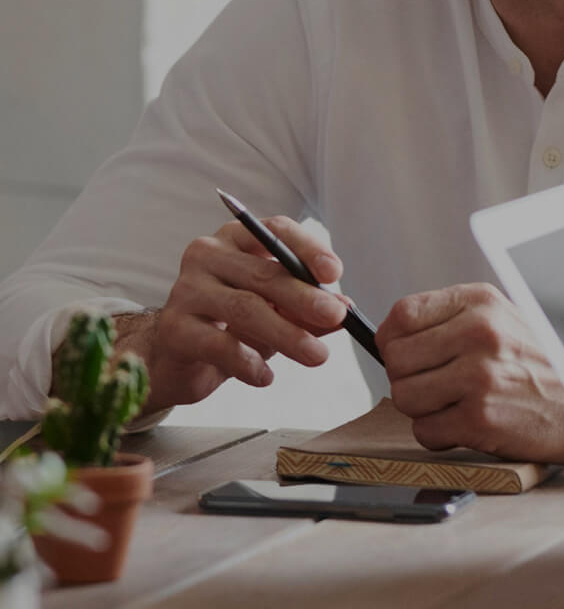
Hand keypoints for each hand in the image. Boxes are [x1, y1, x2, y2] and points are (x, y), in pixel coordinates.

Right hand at [123, 217, 348, 413]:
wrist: (177, 358)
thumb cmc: (233, 326)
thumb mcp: (277, 313)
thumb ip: (308, 310)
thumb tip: (345, 309)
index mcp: (237, 240)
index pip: (275, 231)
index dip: (308, 248)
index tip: (334, 273)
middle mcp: (208, 255)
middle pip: (264, 273)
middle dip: (305, 297)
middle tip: (337, 317)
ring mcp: (186, 289)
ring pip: (245, 308)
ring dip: (287, 334)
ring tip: (317, 355)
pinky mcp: (174, 328)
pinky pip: (219, 344)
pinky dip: (248, 363)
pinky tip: (266, 377)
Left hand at [376, 283, 563, 462]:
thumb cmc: (546, 367)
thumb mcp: (505, 321)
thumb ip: (453, 321)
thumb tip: (392, 338)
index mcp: (482, 302)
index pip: (403, 314)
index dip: (393, 340)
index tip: (405, 355)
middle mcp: (479, 333)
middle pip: (397, 359)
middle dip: (407, 378)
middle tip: (435, 387)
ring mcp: (479, 376)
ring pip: (404, 397)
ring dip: (423, 410)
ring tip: (454, 406)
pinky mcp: (480, 418)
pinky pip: (426, 431)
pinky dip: (440, 436)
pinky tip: (467, 426)